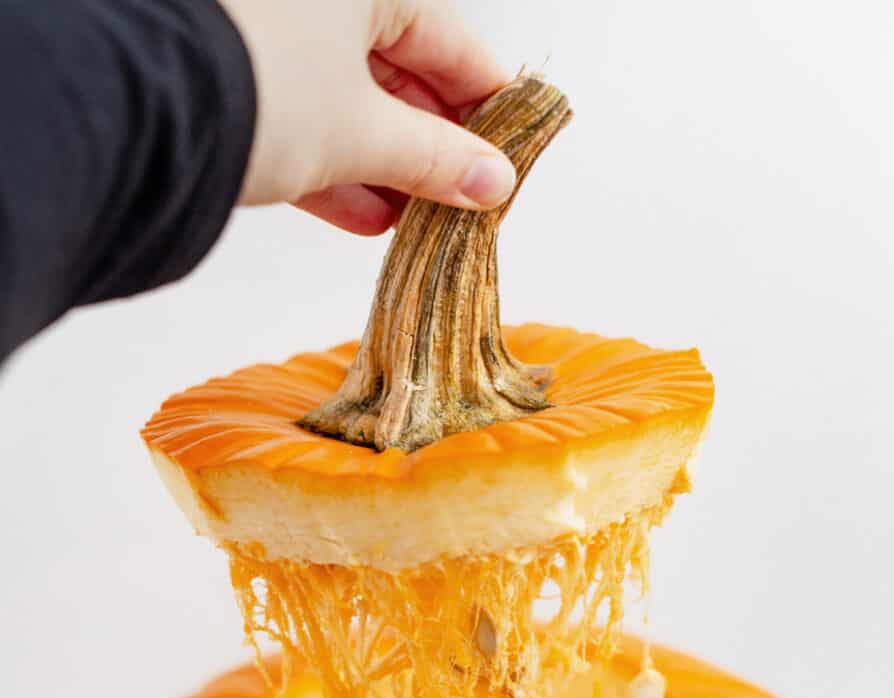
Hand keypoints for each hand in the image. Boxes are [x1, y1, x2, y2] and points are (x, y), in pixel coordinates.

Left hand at [221, 0, 516, 233]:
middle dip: (430, 145)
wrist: (135, 110)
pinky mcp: (234, 80)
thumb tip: (491, 184)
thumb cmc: (257, 85)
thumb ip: (435, 159)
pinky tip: (366, 214)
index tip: (510, 150)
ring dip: (385, 167)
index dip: (486, 106)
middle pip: (397, 72)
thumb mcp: (364, 132)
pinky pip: (301, 120)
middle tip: (462, 196)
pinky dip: (334, 168)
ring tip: (416, 219)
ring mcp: (270, 34)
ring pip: (347, 102)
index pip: (450, 42)